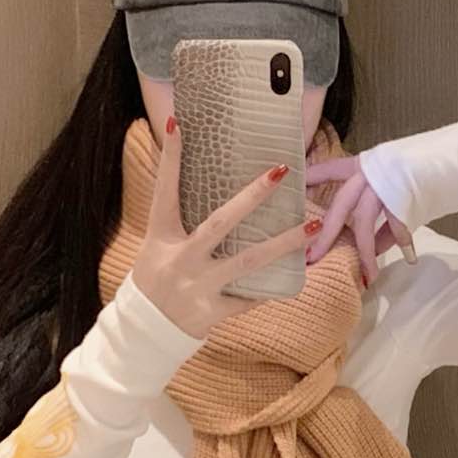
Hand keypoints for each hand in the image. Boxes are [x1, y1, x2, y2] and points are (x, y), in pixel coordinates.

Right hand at [129, 118, 317, 337]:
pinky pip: (248, 298)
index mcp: (161, 237)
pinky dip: (269, 288)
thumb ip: (179, 219)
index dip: (171, 158)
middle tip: (282, 171)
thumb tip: (201, 177)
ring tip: (315, 226)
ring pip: (248, 261)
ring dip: (285, 242)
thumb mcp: (157, 246)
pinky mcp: (211, 312)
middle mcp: (180, 259)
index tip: (179, 124)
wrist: (142, 334)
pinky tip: (295, 276)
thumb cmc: (154, 280)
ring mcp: (198, 286)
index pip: (165, 190)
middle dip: (252, 196)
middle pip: (220, 223)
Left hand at [303, 152, 415, 285]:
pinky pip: (396, 229)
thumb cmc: (437, 167)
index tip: (295, 186)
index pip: (332, 169)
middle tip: (312, 258)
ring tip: (367, 276)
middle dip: (324, 235)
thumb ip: (384, 212)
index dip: (312, 178)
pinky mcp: (405, 199)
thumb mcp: (402, 182)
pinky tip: (408, 257)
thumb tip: (375, 246)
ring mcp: (386, 185)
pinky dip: (401, 245)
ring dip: (365, 254)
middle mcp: (371, 172)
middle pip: (339, 206)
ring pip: (363, 224)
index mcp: (367, 163)